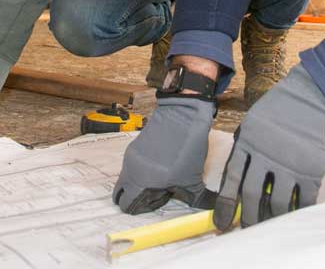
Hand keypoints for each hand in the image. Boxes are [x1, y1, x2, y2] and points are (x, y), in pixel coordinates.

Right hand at [113, 95, 215, 213]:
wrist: (183, 115)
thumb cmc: (186, 148)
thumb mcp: (193, 178)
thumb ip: (194, 198)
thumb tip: (204, 208)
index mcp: (139, 182)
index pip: (126, 205)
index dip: (141, 208)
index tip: (159, 199)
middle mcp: (130, 170)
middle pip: (121, 193)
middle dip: (133, 197)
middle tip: (155, 193)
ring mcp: (131, 156)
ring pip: (127, 178)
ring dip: (138, 182)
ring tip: (162, 175)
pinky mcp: (135, 146)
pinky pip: (133, 165)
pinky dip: (141, 169)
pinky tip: (161, 162)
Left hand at [214, 65, 324, 228]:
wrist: (316, 96)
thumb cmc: (282, 108)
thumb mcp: (255, 120)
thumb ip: (245, 145)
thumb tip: (236, 178)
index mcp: (248, 141)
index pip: (232, 179)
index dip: (225, 204)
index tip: (221, 224)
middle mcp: (266, 154)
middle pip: (252, 194)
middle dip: (248, 217)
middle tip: (248, 228)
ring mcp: (290, 163)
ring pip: (276, 202)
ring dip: (271, 218)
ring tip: (270, 224)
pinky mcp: (311, 170)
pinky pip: (302, 200)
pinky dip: (297, 211)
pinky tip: (293, 215)